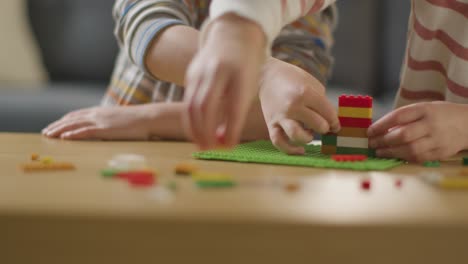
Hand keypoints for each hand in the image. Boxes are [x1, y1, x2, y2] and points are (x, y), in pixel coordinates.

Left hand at [42, 105, 158, 139]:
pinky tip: (64, 137)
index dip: (64, 120)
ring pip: (74, 125)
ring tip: (48, 135)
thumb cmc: (139, 121)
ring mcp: (100, 121)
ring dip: (59, 130)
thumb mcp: (121, 120)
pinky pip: (85, 132)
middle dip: (57, 125)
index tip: (55, 125)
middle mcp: (97, 114)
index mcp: (101, 111)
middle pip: (72, 119)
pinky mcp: (105, 129)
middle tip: (46, 132)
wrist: (148, 118)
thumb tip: (107, 130)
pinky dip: (73, 134)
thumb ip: (110, 123)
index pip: (77, 114)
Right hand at [184, 14, 265, 149]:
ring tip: (201, 145)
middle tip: (209, 150)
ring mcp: (201, 71)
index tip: (229, 147)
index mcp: (240, 75)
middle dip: (205, 132)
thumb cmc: (246, 68)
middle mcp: (218, 72)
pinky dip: (192, 119)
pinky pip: (188, 100)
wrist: (234, 35)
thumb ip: (237, 111)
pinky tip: (197, 130)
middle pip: (206, 106)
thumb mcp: (249, 86)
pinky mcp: (191, 74)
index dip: (231, 130)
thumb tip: (223, 141)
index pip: (234, 107)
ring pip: (191, 105)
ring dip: (194, 129)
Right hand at [259, 58, 339, 154]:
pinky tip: (300, 150)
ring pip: (297, 135)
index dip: (335, 121)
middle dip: (325, 128)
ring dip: (308, 138)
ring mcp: (280, 116)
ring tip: (310, 134)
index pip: (328, 113)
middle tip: (324, 127)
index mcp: (305, 93)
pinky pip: (279, 142)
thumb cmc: (292, 79)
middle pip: (318, 125)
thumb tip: (330, 121)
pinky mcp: (271, 124)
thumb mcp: (311, 84)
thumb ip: (321, 102)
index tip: (335, 125)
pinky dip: (290, 150)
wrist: (267, 76)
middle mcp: (292, 106)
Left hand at [368, 102, 467, 161]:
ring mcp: (438, 140)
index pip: (399, 116)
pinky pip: (419, 158)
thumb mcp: (424, 109)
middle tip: (372, 143)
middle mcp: (432, 124)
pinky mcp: (441, 153)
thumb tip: (381, 130)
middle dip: (384, 140)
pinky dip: (404, 158)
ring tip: (379, 152)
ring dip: (391, 152)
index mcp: (426, 109)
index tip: (369, 131)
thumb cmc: (440, 115)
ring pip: (410, 149)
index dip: (382, 125)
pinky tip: (394, 156)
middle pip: (404, 134)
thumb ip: (405, 118)